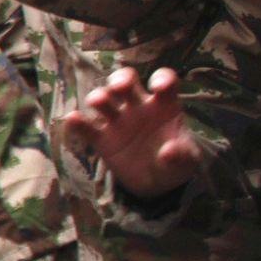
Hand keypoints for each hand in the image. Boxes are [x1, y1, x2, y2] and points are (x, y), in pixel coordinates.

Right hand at [60, 66, 202, 197]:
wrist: (156, 182)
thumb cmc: (176, 162)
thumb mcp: (187, 161)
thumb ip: (181, 155)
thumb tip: (169, 151)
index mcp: (164, 104)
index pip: (164, 81)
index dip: (161, 78)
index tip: (158, 87)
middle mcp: (138, 106)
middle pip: (126, 81)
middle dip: (121, 79)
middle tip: (119, 88)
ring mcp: (117, 121)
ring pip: (104, 99)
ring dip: (99, 97)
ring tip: (98, 103)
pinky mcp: (101, 139)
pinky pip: (86, 128)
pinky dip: (78, 123)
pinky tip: (73, 119)